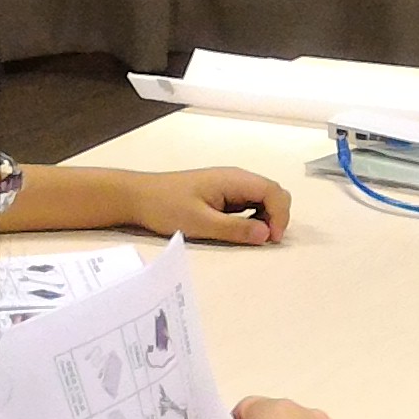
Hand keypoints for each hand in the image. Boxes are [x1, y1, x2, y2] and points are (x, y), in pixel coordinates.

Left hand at [122, 165, 289, 245]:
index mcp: (233, 179)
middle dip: (277, 216)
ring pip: (263, 199)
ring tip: (254, 238)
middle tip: (266, 240)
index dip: (280, 215)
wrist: (137, 196)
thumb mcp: (201, 223)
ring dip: (267, 218)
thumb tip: (266, 235)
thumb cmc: (165, 206)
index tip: (272, 239)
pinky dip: (254, 218)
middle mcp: (235, 178)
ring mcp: (229, 186)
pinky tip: (242, 231)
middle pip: (273, 192)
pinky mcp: (222, 194)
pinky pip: (249, 204)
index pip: (273, 191)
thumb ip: (235, 229)